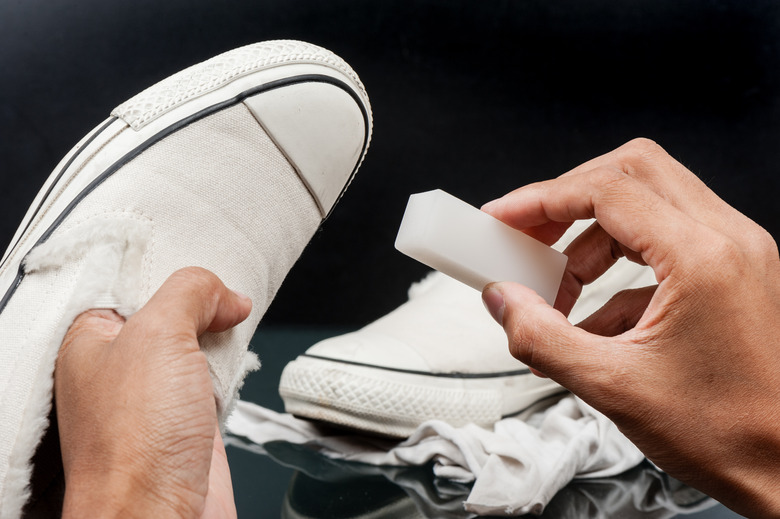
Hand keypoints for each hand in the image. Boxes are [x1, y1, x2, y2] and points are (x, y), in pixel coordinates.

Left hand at [55, 267, 251, 518]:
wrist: (160, 515)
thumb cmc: (133, 445)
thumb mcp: (159, 334)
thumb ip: (190, 293)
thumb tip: (225, 295)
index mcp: (90, 339)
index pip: (131, 282)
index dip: (169, 267)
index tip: (202, 256)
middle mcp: (119, 367)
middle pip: (168, 312)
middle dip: (201, 302)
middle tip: (224, 293)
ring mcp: (153, 396)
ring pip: (193, 344)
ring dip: (218, 334)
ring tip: (234, 316)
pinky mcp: (185, 420)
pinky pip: (211, 377)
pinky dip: (229, 366)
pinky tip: (238, 357)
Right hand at [481, 139, 779, 517]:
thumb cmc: (727, 433)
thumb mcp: (612, 387)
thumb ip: (542, 337)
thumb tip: (503, 302)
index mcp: (703, 258)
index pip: (606, 189)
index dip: (541, 198)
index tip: (504, 217)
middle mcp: (727, 240)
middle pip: (630, 172)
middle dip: (567, 199)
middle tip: (528, 234)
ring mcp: (734, 252)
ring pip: (646, 202)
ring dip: (590, 237)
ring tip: (557, 288)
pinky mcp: (730, 271)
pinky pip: (661, 242)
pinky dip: (617, 268)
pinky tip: (593, 319)